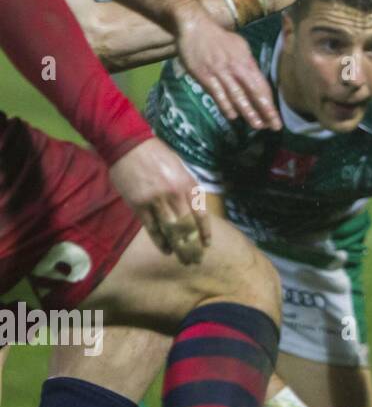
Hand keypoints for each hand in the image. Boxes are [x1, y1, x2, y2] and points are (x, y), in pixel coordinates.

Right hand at [109, 138, 210, 264]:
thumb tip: (193, 211)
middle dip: (192, 246)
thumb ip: (187, 190)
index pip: (201, 214)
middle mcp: (174, 194)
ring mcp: (156, 201)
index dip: (205, 232)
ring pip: (170, 230)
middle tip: (195, 260)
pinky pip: (151, 227)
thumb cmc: (158, 156)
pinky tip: (166, 250)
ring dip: (178, 247)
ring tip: (183, 260)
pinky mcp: (138, 204)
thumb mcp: (181, 169)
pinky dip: (159, 240)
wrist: (130, 146)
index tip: (207, 245)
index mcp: (188, 184)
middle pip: (186, 227)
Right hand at [175, 6, 281, 129]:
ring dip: (248, 111)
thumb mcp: (240, 46)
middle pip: (254, 92)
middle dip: (266, 111)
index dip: (270, 103)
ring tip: (257, 125)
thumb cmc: (219, 37)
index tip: (277, 117)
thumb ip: (248, 63)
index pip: (262, 86)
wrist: (195, 26)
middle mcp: (236, 68)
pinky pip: (217, 93)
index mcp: (246, 62)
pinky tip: (232, 116)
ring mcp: (220, 72)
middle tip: (274, 126)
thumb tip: (256, 77)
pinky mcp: (204, 75)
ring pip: (237, 95)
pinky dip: (226, 105)